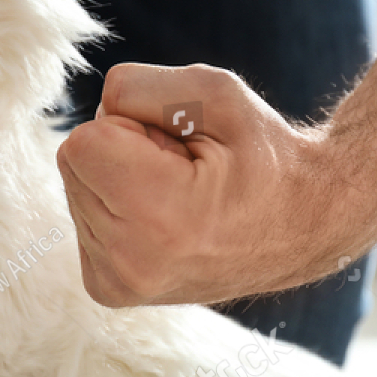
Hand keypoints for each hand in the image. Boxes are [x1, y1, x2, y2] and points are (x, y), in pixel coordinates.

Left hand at [56, 63, 362, 306]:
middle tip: (184, 171)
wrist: (304, 225)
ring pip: (76, 187)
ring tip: (179, 196)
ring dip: (120, 179)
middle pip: (72, 163)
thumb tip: (88, 117)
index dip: (131, 126)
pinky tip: (163, 219)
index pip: (81, 142)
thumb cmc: (262, 154)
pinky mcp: (108, 288)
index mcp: (158, 221)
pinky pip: (83, 216)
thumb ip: (136, 88)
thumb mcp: (214, 94)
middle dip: (121, 151)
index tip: (180, 147)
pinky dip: (116, 206)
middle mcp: (130, 265)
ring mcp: (117, 284)